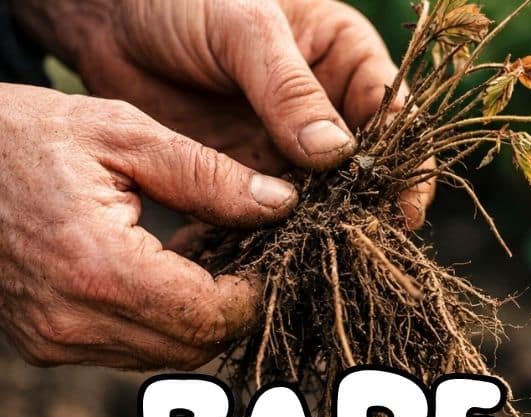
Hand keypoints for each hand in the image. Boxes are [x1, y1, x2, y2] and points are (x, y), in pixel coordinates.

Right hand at [0, 84, 297, 368]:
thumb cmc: (26, 135)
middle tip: (242, 255)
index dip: (252, 292)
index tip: (264, 253)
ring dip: (196, 318)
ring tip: (200, 258)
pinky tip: (161, 273)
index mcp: (95, 266)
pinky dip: (158, 321)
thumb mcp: (123, 134)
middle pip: (194, 348)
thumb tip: (281, 204)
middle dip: (230, 308)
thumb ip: (208, 175)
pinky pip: (128, 350)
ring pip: (165, 356)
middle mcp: (70, 319)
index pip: (211, 317)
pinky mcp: (42, 345)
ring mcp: (51, 340)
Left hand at [13, 0, 431, 226]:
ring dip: (317, 232)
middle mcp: (329, 111)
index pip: (396, 120)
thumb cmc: (184, 0)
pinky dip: (266, 239)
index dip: (406, 167)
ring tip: (311, 261)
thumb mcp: (244, 28)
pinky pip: (268, 215)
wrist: (109, 20)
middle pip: (366, 172)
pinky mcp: (249, 176)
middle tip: (359, 249)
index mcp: (347, 62)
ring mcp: (289, 149)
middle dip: (364, 211)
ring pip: (321, 202)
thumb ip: (289, 89)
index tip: (402, 210)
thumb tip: (338, 156)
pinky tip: (260, 261)